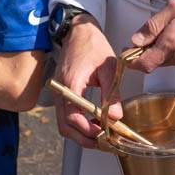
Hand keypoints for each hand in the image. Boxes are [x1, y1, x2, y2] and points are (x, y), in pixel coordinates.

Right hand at [53, 21, 120, 148]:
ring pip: (64, 124)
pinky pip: (66, 115)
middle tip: (104, 143)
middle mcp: (59, 91)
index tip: (105, 135)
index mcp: (70, 84)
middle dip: (84, 138)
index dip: (89, 130)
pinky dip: (78, 124)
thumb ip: (112, 94)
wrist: (78, 31)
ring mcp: (58, 93)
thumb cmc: (92, 45)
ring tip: (101, 135)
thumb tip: (116, 117)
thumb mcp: (108, 68)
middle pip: (65, 127)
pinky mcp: (60, 93)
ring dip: (81, 133)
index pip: (73, 117)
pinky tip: (94, 123)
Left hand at [129, 0, 174, 73]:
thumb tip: (136, 41)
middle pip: (156, 62)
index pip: (144, 64)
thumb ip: (152, 26)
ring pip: (169, 62)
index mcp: (173, 43)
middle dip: (151, 51)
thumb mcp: (174, 6)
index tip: (128, 54)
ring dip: (167, 50)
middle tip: (156, 33)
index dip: (133, 61)